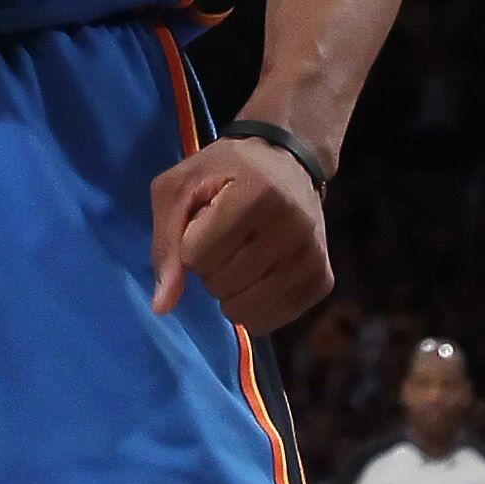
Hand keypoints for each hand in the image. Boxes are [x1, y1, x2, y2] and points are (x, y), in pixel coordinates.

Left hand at [150, 134, 331, 333]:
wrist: (288, 161)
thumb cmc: (226, 171)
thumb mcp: (180, 187)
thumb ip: (165, 243)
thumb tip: (162, 307)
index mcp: (256, 194)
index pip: (195, 256)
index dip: (190, 241)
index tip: (205, 218)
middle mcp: (292, 228)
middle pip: (218, 285)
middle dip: (210, 265)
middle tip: (226, 234)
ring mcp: (311, 258)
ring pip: (242, 310)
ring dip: (229, 289)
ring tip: (242, 252)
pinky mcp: (322, 282)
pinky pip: (267, 322)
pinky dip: (252, 305)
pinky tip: (260, 272)